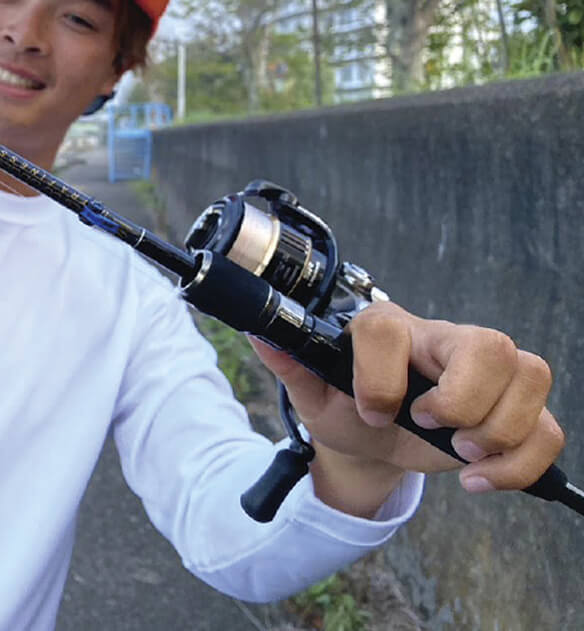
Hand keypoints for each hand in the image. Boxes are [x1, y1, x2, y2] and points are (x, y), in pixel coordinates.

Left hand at [251, 302, 564, 516]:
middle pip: (489, 343)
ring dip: (498, 431)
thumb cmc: (343, 405)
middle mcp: (443, 339)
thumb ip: (289, 363)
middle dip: (463, 400)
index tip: (372, 411)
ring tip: (458, 455)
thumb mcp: (312, 390)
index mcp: (387, 329)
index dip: (380, 376)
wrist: (369, 436)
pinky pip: (547, 427)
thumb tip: (259, 332)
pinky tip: (480, 478)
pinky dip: (519, 463)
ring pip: (529, 374)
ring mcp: (487, 371)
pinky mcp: (515, 407)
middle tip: (431, 427)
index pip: (390, 329)